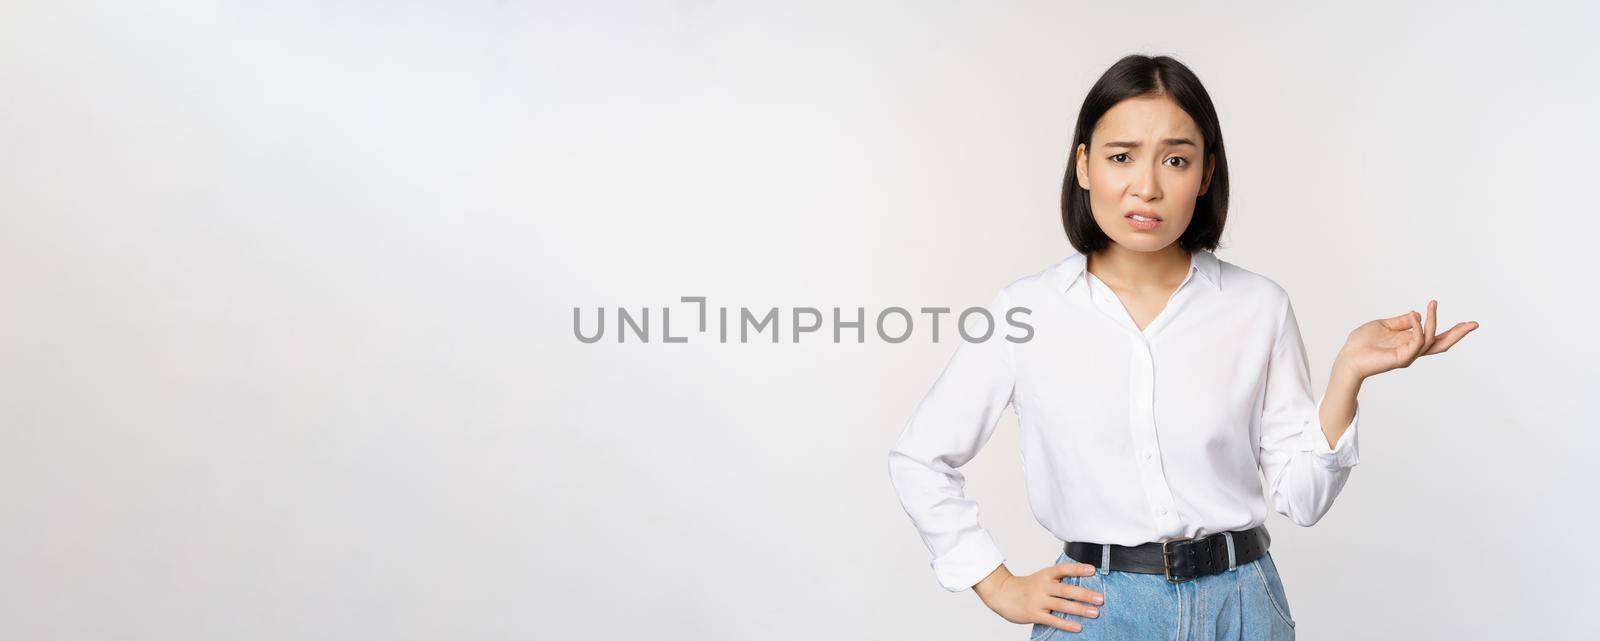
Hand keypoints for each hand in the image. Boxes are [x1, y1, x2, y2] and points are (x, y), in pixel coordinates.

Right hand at [974, 562, 1103, 633]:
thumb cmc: (1026, 587)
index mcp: (1045, 575)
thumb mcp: (1041, 578)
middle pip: (1066, 589)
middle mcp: (1042, 586)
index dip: (1078, 569)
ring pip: (1062, 605)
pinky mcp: (1034, 613)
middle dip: (1085, 594)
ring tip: (1095, 612)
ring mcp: (1038, 600)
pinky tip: (1078, 627)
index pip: (1063, 570)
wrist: (1002, 594)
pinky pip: (1052, 619)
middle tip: (1100, 599)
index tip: (1093, 570)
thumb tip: (1082, 584)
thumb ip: (1058, 580)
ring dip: (1080, 609)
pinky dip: (1066, 624)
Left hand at [1336, 299, 1478, 378]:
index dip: (1451, 330)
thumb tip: (1417, 313)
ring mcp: (1408, 355)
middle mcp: (1412, 350)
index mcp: (1409, 342)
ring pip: (1430, 339)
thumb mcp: (1384, 325)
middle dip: (1458, 334)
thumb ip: (1401, 321)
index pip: (1435, 337)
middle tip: (1474, 324)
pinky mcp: (1401, 358)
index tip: (1468, 322)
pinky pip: (1416, 342)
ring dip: (1433, 320)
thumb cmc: (1362, 343)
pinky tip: (1414, 316)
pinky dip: (1418, 328)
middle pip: (1442, 344)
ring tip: (1432, 305)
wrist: (1348, 357)